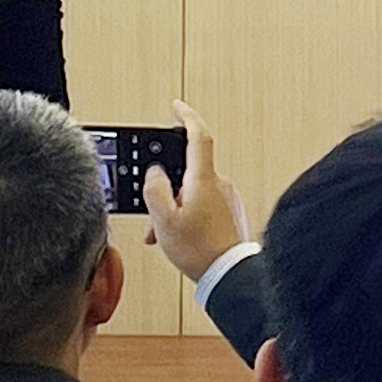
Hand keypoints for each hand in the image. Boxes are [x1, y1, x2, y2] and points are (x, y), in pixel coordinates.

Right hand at [143, 99, 248, 283]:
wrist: (229, 275)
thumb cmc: (199, 250)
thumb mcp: (164, 219)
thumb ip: (155, 189)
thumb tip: (155, 173)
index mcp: (203, 179)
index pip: (198, 135)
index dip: (186, 116)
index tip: (176, 106)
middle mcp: (219, 184)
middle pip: (186, 169)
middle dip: (165, 184)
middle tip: (151, 203)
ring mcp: (226, 198)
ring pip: (190, 191)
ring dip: (171, 206)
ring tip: (159, 230)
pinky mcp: (229, 213)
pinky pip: (201, 205)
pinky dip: (184, 215)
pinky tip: (173, 236)